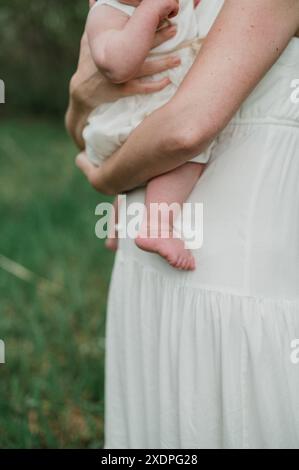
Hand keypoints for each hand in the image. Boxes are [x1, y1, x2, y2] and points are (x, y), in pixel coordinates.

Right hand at [66, 2, 179, 148]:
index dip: (147, 22)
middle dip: (160, 36)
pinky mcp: (123, 89)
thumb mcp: (88, 38)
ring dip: (164, 63)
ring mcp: (121, 74)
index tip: (161, 15)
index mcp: (111, 43)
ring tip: (178, 59)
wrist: (82, 90)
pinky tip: (168, 81)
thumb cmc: (87, 61)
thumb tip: (92, 0)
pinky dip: (156, 85)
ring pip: (147, 68)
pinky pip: (143, 88)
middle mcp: (117, 58)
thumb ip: (94, 19)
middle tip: (175, 30)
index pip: (132, 29)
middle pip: (143, 45)